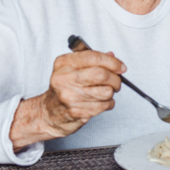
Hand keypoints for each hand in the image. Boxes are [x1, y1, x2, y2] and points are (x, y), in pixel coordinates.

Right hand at [10, 50, 124, 150]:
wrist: (48, 113)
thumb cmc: (64, 89)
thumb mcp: (72, 69)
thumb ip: (93, 61)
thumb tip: (112, 56)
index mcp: (64, 63)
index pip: (93, 57)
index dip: (112, 62)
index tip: (121, 67)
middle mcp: (65, 78)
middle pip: (101, 74)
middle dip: (115, 79)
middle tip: (116, 81)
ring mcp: (70, 96)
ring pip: (106, 91)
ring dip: (111, 93)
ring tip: (104, 93)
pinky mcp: (77, 112)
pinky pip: (104, 105)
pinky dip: (108, 104)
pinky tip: (99, 102)